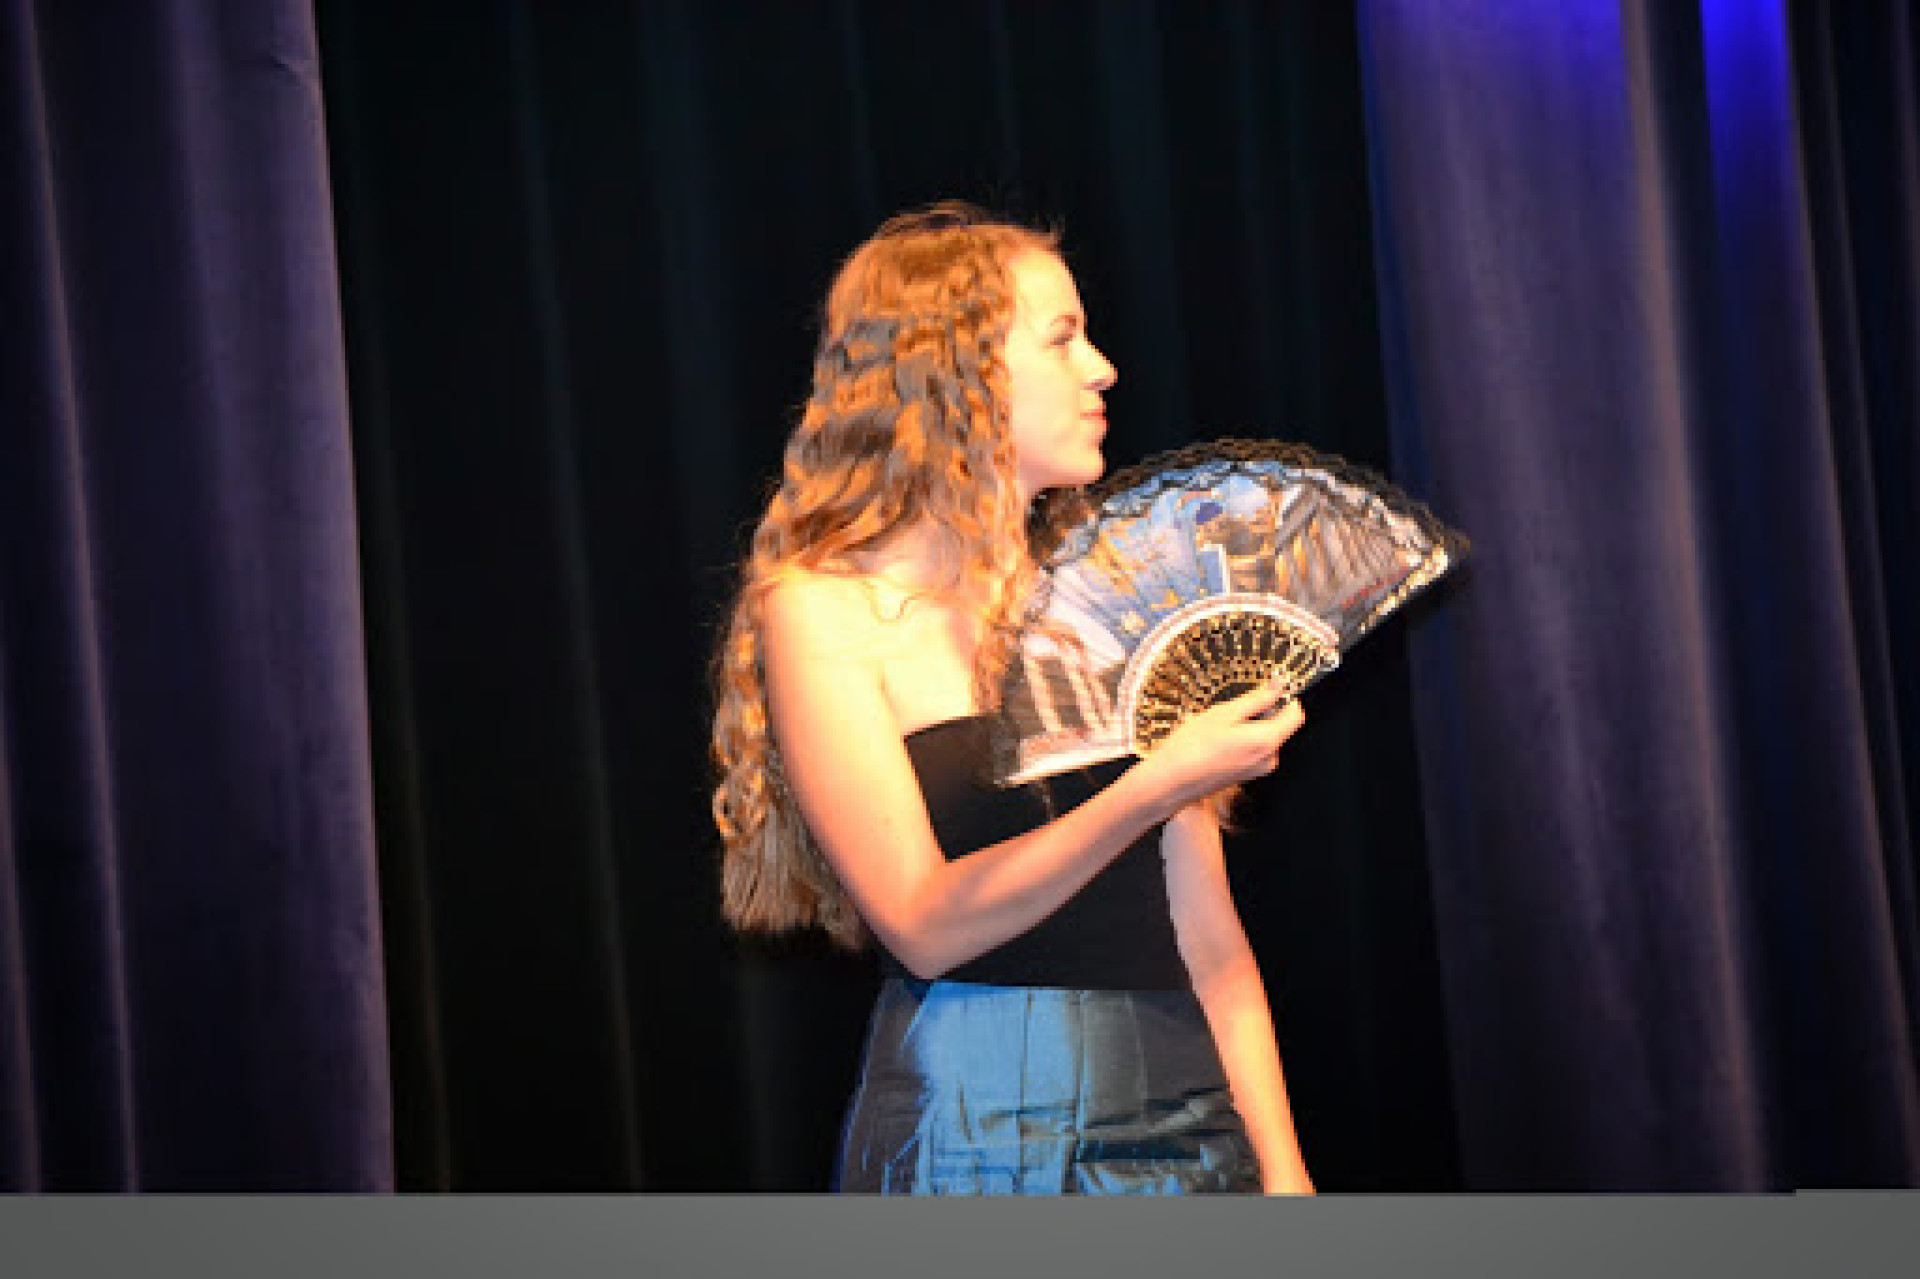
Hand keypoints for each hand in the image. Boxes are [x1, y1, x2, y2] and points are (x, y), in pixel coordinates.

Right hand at [1138, 679, 1305, 810]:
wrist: (1171, 781)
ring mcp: (1258, 769)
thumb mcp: (1224, 713)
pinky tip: (1218, 740)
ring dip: (1249, 727)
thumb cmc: (1192, 747)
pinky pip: (1254, 750)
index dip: (1287, 698)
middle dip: (1262, 713)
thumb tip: (1278, 686)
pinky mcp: (1247, 775)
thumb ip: (1257, 699)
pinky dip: (1242, 740)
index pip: (1296, 715)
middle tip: (1232, 708)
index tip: (1271, 687)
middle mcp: (1268, 758)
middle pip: (1280, 726)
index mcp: (1267, 740)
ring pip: (1265, 737)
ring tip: (1220, 727)